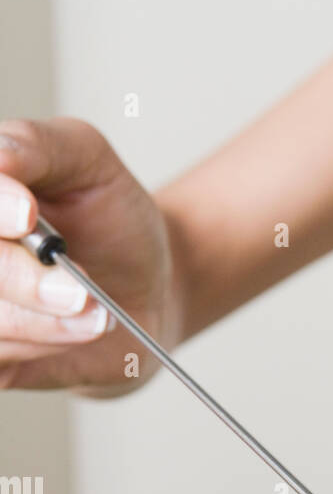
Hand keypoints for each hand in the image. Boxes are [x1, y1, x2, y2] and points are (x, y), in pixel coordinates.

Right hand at [0, 117, 182, 395]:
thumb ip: (38, 147)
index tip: (27, 213)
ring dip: (46, 321)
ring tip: (96, 312)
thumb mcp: (87, 159)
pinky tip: (78, 331)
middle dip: (24, 281)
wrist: (146, 286)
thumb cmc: (111, 218)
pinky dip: (43, 347)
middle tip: (80, 290)